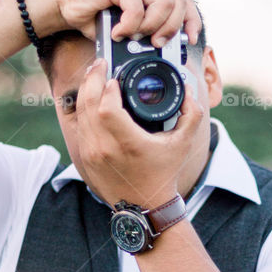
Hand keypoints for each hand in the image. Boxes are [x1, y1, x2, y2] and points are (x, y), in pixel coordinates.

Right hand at [50, 0, 202, 48]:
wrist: (67, 5)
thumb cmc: (97, 17)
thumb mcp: (129, 29)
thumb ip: (148, 33)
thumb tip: (165, 51)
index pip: (185, 2)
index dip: (191, 22)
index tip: (190, 40)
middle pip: (177, 5)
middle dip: (169, 30)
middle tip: (153, 43)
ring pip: (163, 4)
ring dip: (149, 27)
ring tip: (132, 35)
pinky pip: (138, 8)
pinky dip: (129, 25)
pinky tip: (117, 31)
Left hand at [75, 58, 204, 207]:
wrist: (145, 206)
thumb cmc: (163, 173)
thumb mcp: (183, 144)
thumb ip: (192, 114)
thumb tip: (188, 90)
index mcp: (128, 143)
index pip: (107, 108)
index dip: (108, 87)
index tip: (116, 78)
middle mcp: (105, 148)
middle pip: (87, 104)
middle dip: (92, 79)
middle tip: (100, 65)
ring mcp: (92, 154)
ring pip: (80, 114)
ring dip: (85, 92)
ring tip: (94, 76)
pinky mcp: (85, 158)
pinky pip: (79, 126)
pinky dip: (83, 109)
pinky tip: (90, 98)